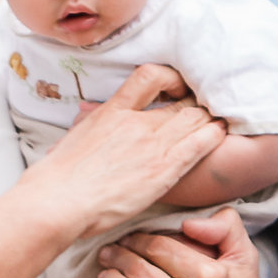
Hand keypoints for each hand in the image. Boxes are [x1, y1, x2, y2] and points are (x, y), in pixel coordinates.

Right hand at [25, 63, 226, 236]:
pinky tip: (220, 133)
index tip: (174, 88)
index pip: (148, 77)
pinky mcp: (164, 169)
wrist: (59, 200)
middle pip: (179, 101)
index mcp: (112, 111)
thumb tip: (85, 115)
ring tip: (219, 118)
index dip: (169, 78)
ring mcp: (152, 144)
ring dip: (209, 117)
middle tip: (207, 106)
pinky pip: (199, 144)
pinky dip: (213, 135)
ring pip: (194, 119)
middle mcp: (136, 122)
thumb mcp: (72, 137)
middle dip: (196, 102)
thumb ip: (88, 123)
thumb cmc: (57, 177)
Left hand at [88, 201, 274, 277]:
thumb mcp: (245, 260)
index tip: (129, 238)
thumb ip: (225, 228)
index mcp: (209, 277)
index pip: (159, 248)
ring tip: (105, 274)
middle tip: (109, 252)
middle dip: (117, 256)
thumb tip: (188, 222)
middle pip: (137, 270)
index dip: (138, 239)